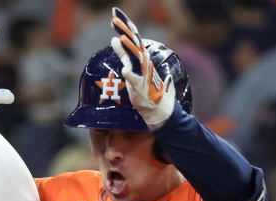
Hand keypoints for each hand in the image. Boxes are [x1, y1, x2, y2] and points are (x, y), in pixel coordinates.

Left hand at [110, 7, 174, 128]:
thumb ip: (127, 60)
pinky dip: (130, 73)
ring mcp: (143, 75)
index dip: (126, 26)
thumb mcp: (134, 74)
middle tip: (114, 15)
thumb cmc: (148, 93)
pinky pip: (135, 79)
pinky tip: (124, 69)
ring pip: (135, 58)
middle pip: (134, 42)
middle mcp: (144, 64)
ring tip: (119, 37)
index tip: (116, 14)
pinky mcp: (141, 88)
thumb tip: (117, 47)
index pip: (134, 39)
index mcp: (143, 59)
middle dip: (125, 28)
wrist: (161, 111)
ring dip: (128, 48)